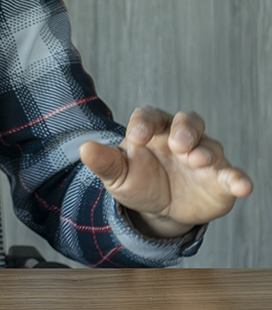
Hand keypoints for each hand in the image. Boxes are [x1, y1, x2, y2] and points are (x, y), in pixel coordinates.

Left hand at [79, 106, 252, 237]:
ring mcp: (203, 157)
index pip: (149, 115)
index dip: (144, 122)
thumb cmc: (137, 181)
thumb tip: (84, 149)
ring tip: (196, 160)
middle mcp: (181, 138)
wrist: (159, 209)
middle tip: (177, 143)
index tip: (136, 137)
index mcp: (152, 130)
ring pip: (211, 145)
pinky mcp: (221, 180)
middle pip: (188, 121)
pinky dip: (238, 179)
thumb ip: (104, 161)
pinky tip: (241, 186)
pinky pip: (233, 175)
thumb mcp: (117, 174)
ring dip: (206, 152)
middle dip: (185, 129)